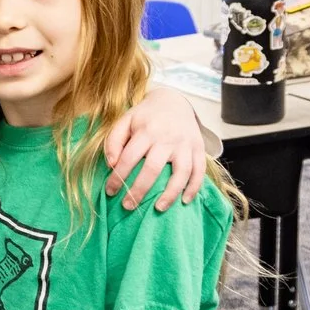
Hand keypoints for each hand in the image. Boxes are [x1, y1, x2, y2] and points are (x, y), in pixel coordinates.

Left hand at [104, 86, 208, 211]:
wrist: (174, 101)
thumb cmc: (145, 116)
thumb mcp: (125, 120)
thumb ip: (113, 140)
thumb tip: (111, 164)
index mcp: (146, 131)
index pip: (129, 158)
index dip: (118, 177)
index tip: (110, 191)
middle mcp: (167, 138)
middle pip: (153, 169)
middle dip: (139, 190)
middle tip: (128, 206)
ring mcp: (185, 144)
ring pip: (181, 173)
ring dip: (170, 193)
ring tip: (158, 208)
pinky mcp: (199, 149)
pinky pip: (199, 171)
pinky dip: (194, 187)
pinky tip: (185, 201)